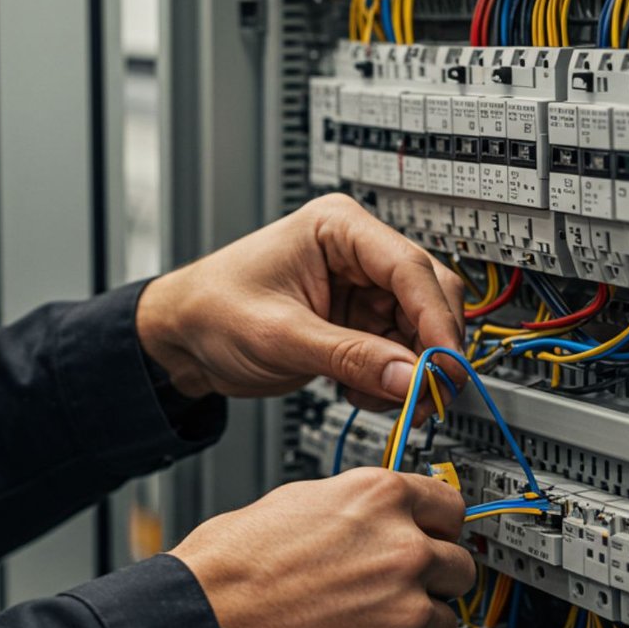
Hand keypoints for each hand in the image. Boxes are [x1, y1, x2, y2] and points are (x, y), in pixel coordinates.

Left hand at [137, 193, 465, 410]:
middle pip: (428, 297)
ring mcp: (361, 288)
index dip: (435, 320)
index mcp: (338, 227)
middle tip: (426, 396)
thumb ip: (348, 357)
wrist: (182, 338)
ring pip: (420, 330)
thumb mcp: (279, 336)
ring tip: (378, 400)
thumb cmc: (211, 310)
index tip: (446, 365)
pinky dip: (392, 381)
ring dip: (410, 372)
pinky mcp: (359, 322)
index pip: (410, 267)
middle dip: (429, 350)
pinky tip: (361, 394)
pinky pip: (399, 353)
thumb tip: (410, 378)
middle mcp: (358, 253)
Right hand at [172, 469, 472, 627]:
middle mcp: (403, 550)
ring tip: (363, 623)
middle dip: (433, 577)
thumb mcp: (296, 502)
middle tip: (398, 586)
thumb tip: (377, 519)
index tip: (435, 536)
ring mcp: (404, 609)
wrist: (206, 625)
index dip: (438, 525)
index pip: (451, 505)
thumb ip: (355, 510)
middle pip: (459, 565)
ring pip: (443, 619)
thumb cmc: (232, 566)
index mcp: (378, 498)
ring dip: (413, 622)